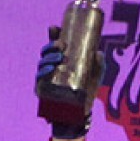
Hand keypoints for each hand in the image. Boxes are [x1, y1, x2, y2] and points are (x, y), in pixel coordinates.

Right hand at [36, 24, 104, 138]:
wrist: (81, 113)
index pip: (55, 45)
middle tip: (61, 44)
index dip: (52, 35)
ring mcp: (46, 77)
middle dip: (51, 46)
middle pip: (46, 52)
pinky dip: (44, 73)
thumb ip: (99, 63)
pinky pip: (40, 79)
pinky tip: (50, 69)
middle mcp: (51, 66)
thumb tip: (98, 52)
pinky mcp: (42, 89)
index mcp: (62, 60)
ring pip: (42, 63)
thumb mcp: (96, 75)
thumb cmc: (87, 90)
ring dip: (48, 58)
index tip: (55, 27)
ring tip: (59, 58)